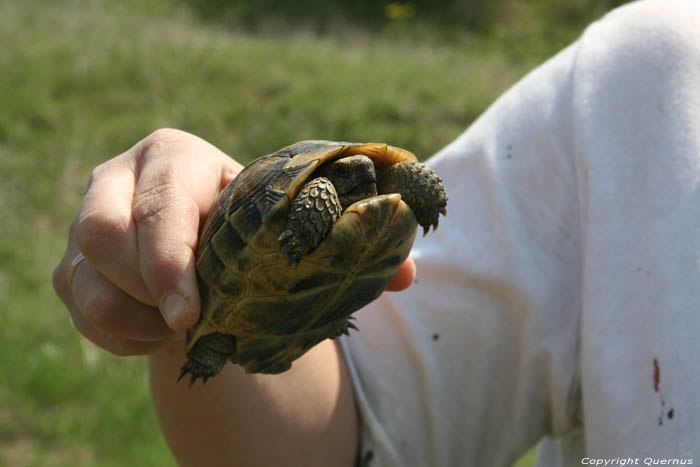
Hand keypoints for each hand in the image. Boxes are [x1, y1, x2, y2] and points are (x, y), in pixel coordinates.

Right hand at [53, 129, 414, 356]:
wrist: (210, 253)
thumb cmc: (252, 231)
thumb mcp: (289, 227)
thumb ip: (347, 244)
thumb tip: (408, 275)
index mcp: (179, 157)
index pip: (161, 199)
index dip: (171, 257)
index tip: (193, 312)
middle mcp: (122, 179)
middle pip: (104, 233)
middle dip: (148, 290)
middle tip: (190, 323)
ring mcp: (89, 221)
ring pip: (84, 277)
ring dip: (135, 318)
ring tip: (183, 326)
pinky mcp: (74, 265)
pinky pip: (80, 309)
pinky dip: (119, 336)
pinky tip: (160, 335)